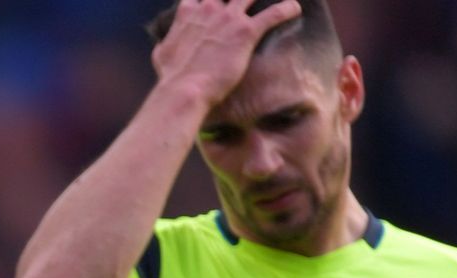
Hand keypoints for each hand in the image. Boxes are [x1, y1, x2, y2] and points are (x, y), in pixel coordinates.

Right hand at [153, 0, 303, 106]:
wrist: (184, 89)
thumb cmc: (171, 76)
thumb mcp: (161, 54)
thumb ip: (168, 40)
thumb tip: (163, 43)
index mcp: (189, 12)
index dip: (207, 1)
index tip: (215, 4)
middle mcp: (210, 8)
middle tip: (245, 3)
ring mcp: (229, 18)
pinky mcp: (246, 31)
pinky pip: (274, 13)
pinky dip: (287, 9)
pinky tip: (294, 8)